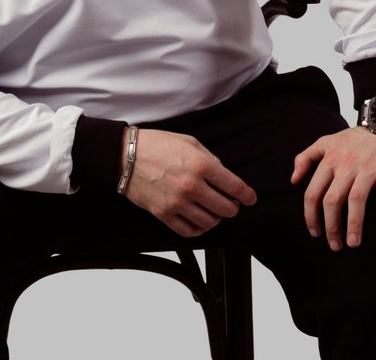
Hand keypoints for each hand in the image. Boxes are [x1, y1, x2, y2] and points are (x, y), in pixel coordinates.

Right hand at [123, 129, 256, 237]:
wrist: (125, 155)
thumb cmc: (157, 145)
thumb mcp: (190, 142)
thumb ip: (210, 159)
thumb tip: (224, 178)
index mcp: (201, 164)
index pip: (235, 187)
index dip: (247, 195)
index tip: (250, 198)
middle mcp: (192, 186)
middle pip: (226, 209)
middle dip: (233, 207)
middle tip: (231, 204)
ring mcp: (177, 202)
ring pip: (210, 222)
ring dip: (216, 218)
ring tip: (212, 210)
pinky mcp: (164, 214)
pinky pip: (189, 231)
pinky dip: (199, 229)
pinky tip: (199, 220)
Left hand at [291, 127, 375, 250]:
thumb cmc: (355, 138)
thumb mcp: (326, 141)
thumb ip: (305, 158)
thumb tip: (293, 180)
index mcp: (330, 160)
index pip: (313, 192)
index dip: (311, 215)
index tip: (314, 233)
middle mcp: (347, 165)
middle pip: (332, 200)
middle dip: (331, 226)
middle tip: (334, 245)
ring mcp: (369, 167)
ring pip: (357, 199)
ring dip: (354, 225)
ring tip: (353, 244)